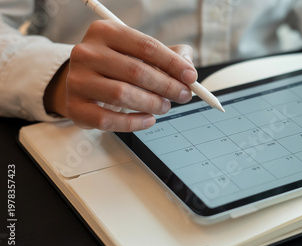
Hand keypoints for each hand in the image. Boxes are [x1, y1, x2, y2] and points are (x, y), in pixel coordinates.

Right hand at [47, 20, 194, 131]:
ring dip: (151, 104)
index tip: (191, 77)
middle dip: (167, 86)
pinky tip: (148, 119)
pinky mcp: (75, 107)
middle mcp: (86, 53)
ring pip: (122, 95)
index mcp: (106, 32)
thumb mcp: (142, 53)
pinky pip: (108, 120)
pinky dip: (134, 123)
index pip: (146, 46)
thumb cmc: (119, 66)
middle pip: (136, 71)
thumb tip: (188, 70)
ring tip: (165, 106)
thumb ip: (170, 55)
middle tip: (183, 95)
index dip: (173, 63)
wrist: (84, 82)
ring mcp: (77, 80)